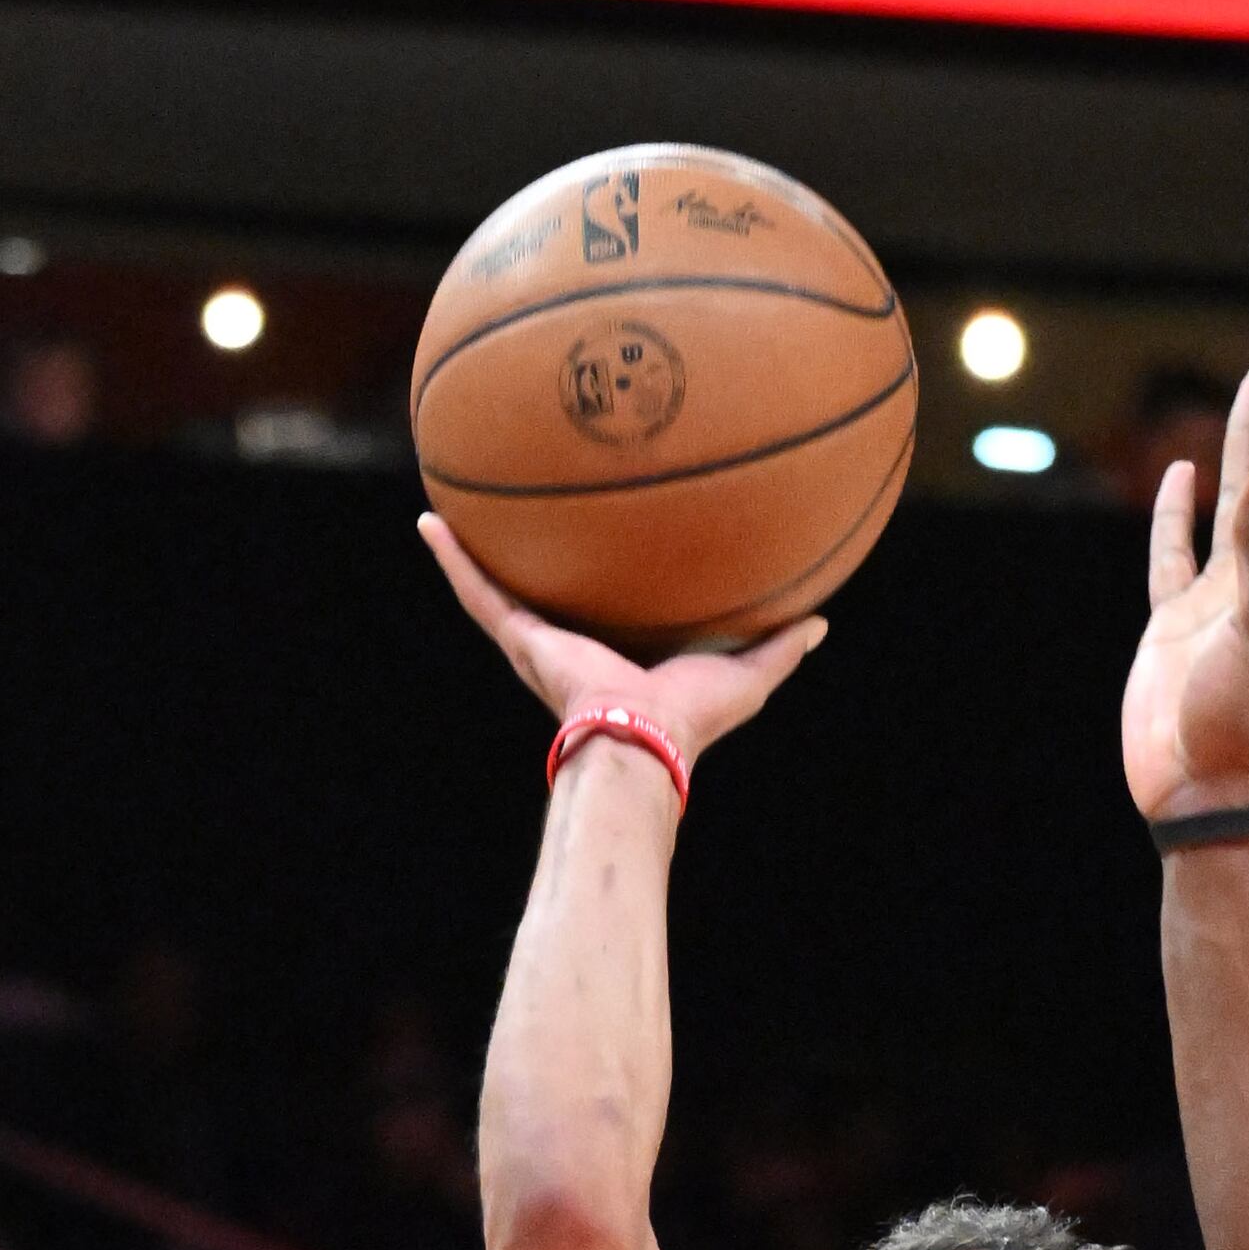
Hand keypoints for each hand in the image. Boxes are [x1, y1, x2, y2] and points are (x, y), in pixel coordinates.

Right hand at [418, 516, 825, 764]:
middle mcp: (567, 646)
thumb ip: (779, 648)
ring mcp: (538, 641)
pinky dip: (450, 558)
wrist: (643, 741)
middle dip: (526, 562)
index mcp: (612, 655)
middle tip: (514, 518)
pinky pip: (478, 591)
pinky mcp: (521, 638)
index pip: (599, 612)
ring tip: (444, 508)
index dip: (596, 585)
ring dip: (467, 552)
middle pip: (540, 594)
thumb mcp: (746, 674)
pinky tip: (429, 521)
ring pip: (494, 588)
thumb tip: (819, 622)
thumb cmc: (689, 722)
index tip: (593, 550)